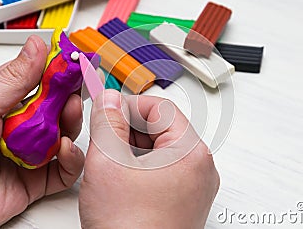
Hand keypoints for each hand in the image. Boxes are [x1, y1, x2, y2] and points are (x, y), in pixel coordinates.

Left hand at [0, 36, 84, 227]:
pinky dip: (72, 158)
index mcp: (9, 103)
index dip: (62, 70)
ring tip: (67, 115)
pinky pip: (68, 167)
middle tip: (75, 89)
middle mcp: (25, 126)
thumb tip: (37, 46)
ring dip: (73, 122)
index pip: (43, 80)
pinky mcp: (42, 178)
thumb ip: (14, 78)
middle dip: (71, 96)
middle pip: (61, 105)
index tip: (76, 61)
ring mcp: (35, 151)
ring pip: (69, 133)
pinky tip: (64, 149)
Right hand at [79, 90, 219, 228]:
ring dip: (132, 148)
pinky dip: (139, 167)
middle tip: (104, 134)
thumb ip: (108, 122)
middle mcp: (199, 169)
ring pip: (159, 150)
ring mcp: (193, 187)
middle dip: (129, 127)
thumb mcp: (108, 163)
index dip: (130, 104)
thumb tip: (109, 100)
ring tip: (109, 161)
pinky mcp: (182, 201)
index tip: (108, 107)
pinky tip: (120, 179)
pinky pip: (161, 171)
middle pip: (162, 128)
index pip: (161, 108)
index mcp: (191, 153)